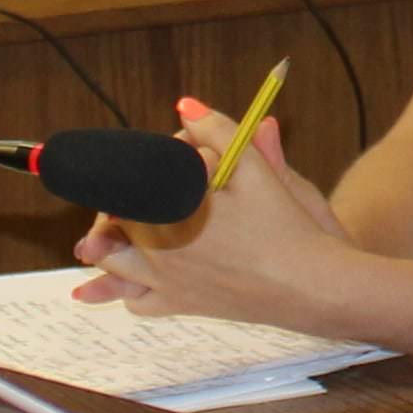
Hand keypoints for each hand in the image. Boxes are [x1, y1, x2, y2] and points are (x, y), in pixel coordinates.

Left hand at [72, 103, 352, 326]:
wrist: (310, 285)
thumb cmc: (285, 225)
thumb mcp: (256, 168)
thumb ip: (218, 131)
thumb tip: (186, 106)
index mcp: (172, 208)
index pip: (123, 183)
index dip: (121, 169)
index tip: (121, 162)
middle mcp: (159, 248)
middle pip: (111, 220)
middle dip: (113, 204)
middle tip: (128, 190)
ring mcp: (167, 281)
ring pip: (112, 262)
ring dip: (105, 246)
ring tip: (103, 236)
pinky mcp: (181, 306)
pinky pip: (136, 302)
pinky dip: (122, 290)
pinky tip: (124, 280)